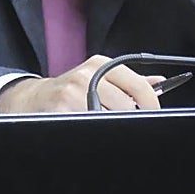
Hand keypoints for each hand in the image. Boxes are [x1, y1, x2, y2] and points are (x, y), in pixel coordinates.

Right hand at [0, 54, 162, 112]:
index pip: (138, 86)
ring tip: (102, 122)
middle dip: (129, 118)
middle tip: (124, 122)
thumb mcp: (99, 77)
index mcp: (101, 64)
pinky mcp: (63, 108)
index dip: (151, 104)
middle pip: (126, 106)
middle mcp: (88, 74)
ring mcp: (74, 92)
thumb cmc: (72, 89)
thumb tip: (159, 82)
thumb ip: (129, 81)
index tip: (153, 114)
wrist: (35, 98)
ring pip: (111, 118)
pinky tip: (88, 126)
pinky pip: (92, 125)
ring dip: (111, 125)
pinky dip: (95, 129)